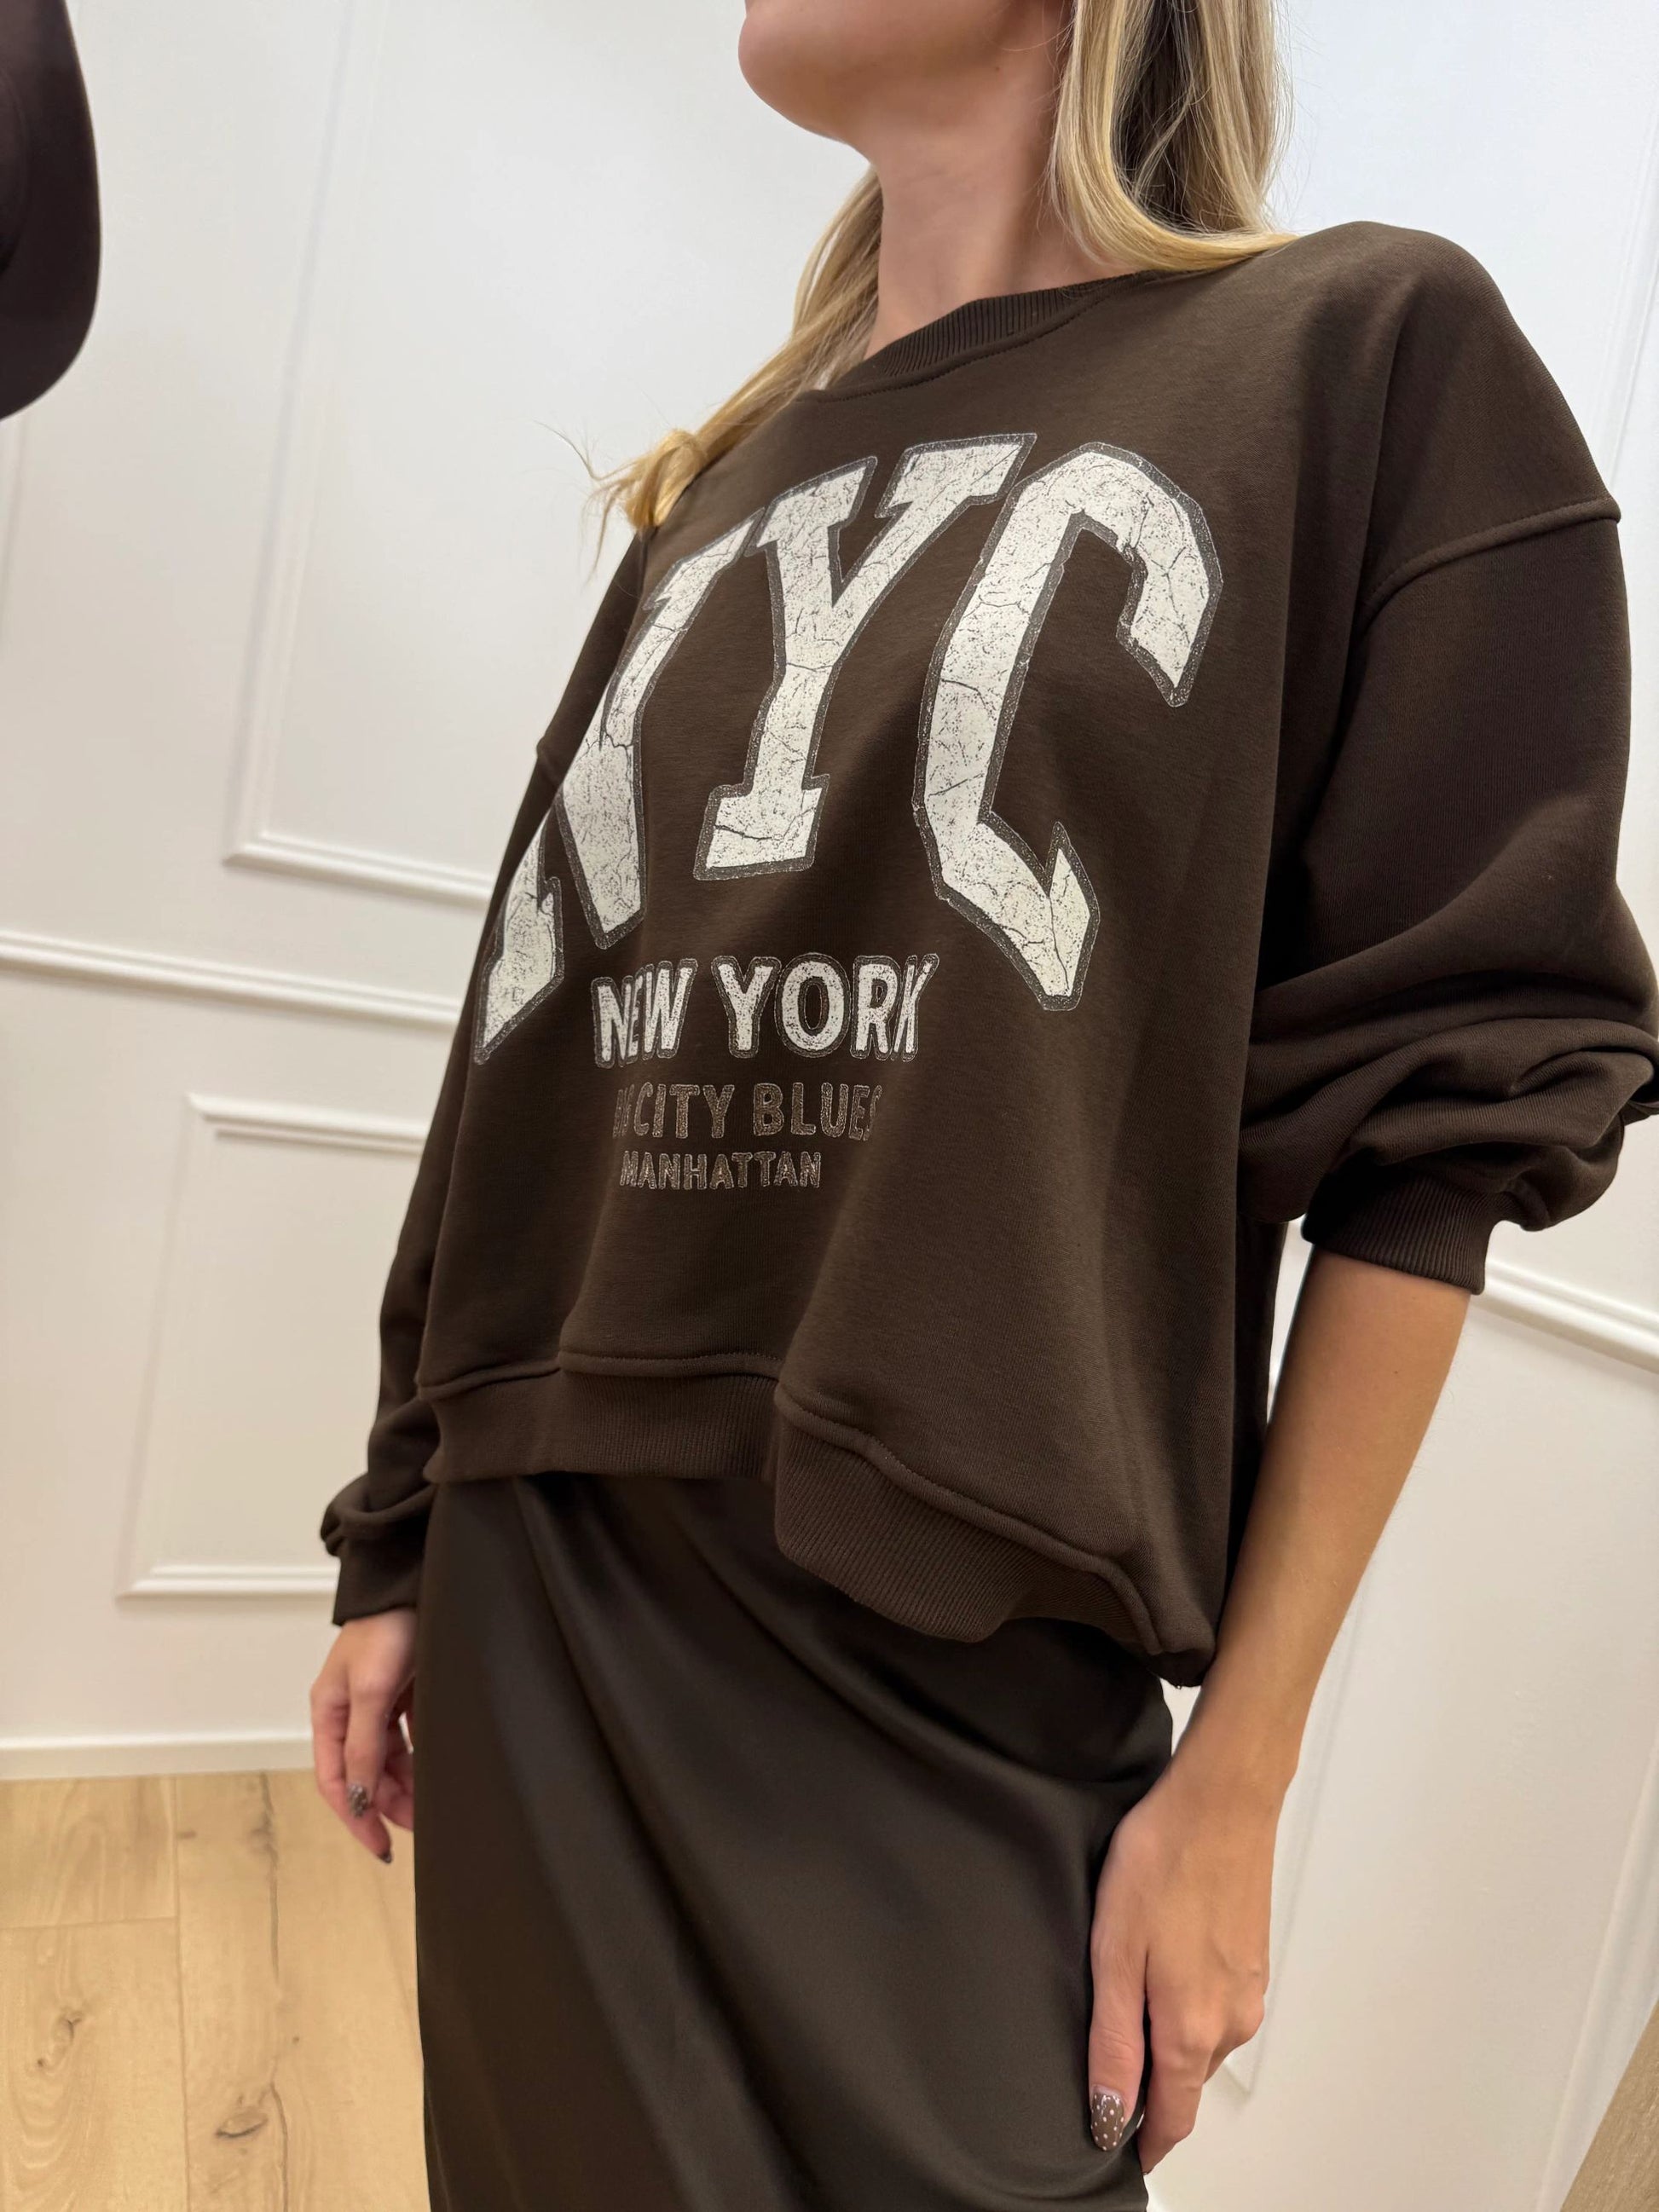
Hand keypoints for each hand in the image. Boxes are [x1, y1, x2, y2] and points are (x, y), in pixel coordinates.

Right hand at [310, 1608, 417, 1860]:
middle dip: (389, 1803)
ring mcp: (378, 1700)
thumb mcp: (371, 1690)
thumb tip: (359, 1800)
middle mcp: (350, 1710)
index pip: (335, 1780)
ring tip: (435, 1805)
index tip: (381, 1847)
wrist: (414, 1580)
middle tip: (422, 1827)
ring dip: (408, 1784)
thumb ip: (364, 1746)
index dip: (356, 1817)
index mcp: (329, 1711)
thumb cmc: (386, 1629)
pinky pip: (410, 1736)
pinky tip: (440, 1770)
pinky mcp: (406, 1690)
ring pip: (389, 1758)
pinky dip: (422, 1757)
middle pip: (365, 1772)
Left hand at [1087, 1753, 1276, 2169]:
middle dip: (1152, 2092)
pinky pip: (1217, 2006)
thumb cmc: (1165, 1860)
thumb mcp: (1115, 1952)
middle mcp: (1231, 2020)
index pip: (1172, 2117)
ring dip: (1170, 2044)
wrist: (1222, 1798)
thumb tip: (1110, 2113)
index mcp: (1194, 2028)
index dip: (1142, 2140)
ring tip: (1127, 2019)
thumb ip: (1114, 2041)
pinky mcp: (1253, 1958)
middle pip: (1186, 2081)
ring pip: (1202, 2042)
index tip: (1119, 2150)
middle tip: (1107, 2082)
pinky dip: (1188, 2008)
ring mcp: (1248, 1988)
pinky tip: (1162, 1969)